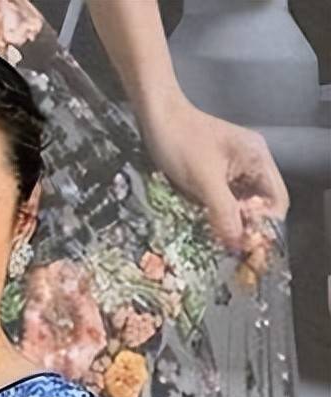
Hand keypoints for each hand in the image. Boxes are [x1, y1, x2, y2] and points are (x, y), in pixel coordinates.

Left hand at [138, 97, 288, 250]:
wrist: (156, 116)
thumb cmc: (181, 142)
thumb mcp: (204, 179)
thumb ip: (223, 210)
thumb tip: (237, 243)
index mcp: (258, 159)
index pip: (277, 200)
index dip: (264, 223)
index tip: (243, 240)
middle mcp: (251, 163)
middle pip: (259, 204)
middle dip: (245, 224)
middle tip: (225, 242)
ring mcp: (232, 167)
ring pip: (239, 204)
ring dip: (228, 219)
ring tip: (212, 233)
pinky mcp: (214, 172)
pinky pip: (222, 198)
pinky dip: (214, 211)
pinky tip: (202, 220)